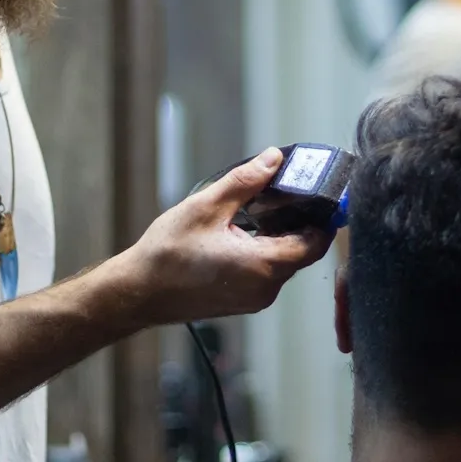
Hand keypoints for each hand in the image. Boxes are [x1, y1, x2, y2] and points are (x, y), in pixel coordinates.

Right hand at [111, 149, 334, 327]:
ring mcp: (255, 299)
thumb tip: (274, 159)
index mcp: (264, 266)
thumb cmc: (167, 254)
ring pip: (284, 263)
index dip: (322, 217)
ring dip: (279, 237)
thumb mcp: (207, 207)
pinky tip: (244, 232)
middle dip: (299, 222)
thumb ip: (246, 182)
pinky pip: (267, 274)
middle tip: (285, 193)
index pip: (316, 242)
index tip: (320, 194)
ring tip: (260, 209)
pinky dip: (265, 252)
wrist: (138, 293)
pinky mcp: (242, 302)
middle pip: (302, 252)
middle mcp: (266, 288)